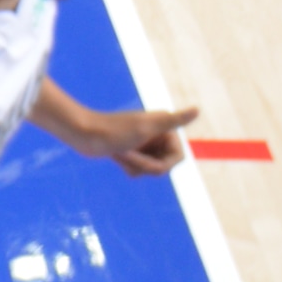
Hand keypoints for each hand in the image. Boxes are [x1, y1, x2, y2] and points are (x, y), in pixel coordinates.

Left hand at [75, 102, 197, 172]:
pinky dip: (129, 168)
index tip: (143, 159)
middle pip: (165, 165)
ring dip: (136, 167)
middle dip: (146, 166)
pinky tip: (117, 157)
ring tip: (121, 154)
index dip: (162, 164)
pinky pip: (140, 170)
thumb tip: (197, 110)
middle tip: (127, 154)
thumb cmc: (114, 131)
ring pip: (152, 169)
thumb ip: (173, 121)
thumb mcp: (146, 128)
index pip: (178, 158)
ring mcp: (145, 143)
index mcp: (165, 125)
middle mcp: (158, 133)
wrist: (84, 133)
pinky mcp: (133, 150)